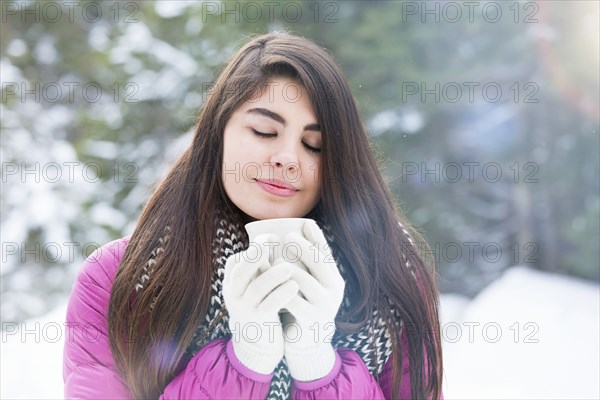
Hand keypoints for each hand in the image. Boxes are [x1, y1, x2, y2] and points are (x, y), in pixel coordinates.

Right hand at [222, 233, 298, 373]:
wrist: (258, 344)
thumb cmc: (260, 305)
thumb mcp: (254, 286)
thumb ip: (260, 266)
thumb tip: (274, 236)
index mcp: (232, 283)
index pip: (236, 261)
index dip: (253, 248)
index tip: (270, 236)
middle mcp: (234, 295)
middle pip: (241, 272)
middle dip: (256, 254)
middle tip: (273, 240)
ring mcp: (244, 309)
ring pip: (256, 289)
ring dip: (272, 275)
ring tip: (289, 267)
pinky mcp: (258, 322)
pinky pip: (268, 306)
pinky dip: (280, 294)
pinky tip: (294, 286)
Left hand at [280, 220, 344, 380]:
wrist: (308, 340)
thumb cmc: (305, 304)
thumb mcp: (312, 283)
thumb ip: (308, 264)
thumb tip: (299, 231)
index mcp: (334, 278)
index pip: (327, 254)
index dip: (317, 238)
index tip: (305, 223)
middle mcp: (334, 290)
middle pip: (318, 262)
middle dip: (303, 247)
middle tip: (288, 236)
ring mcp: (325, 304)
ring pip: (303, 280)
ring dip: (286, 268)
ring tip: (273, 260)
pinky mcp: (311, 318)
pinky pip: (292, 300)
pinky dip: (279, 290)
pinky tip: (269, 285)